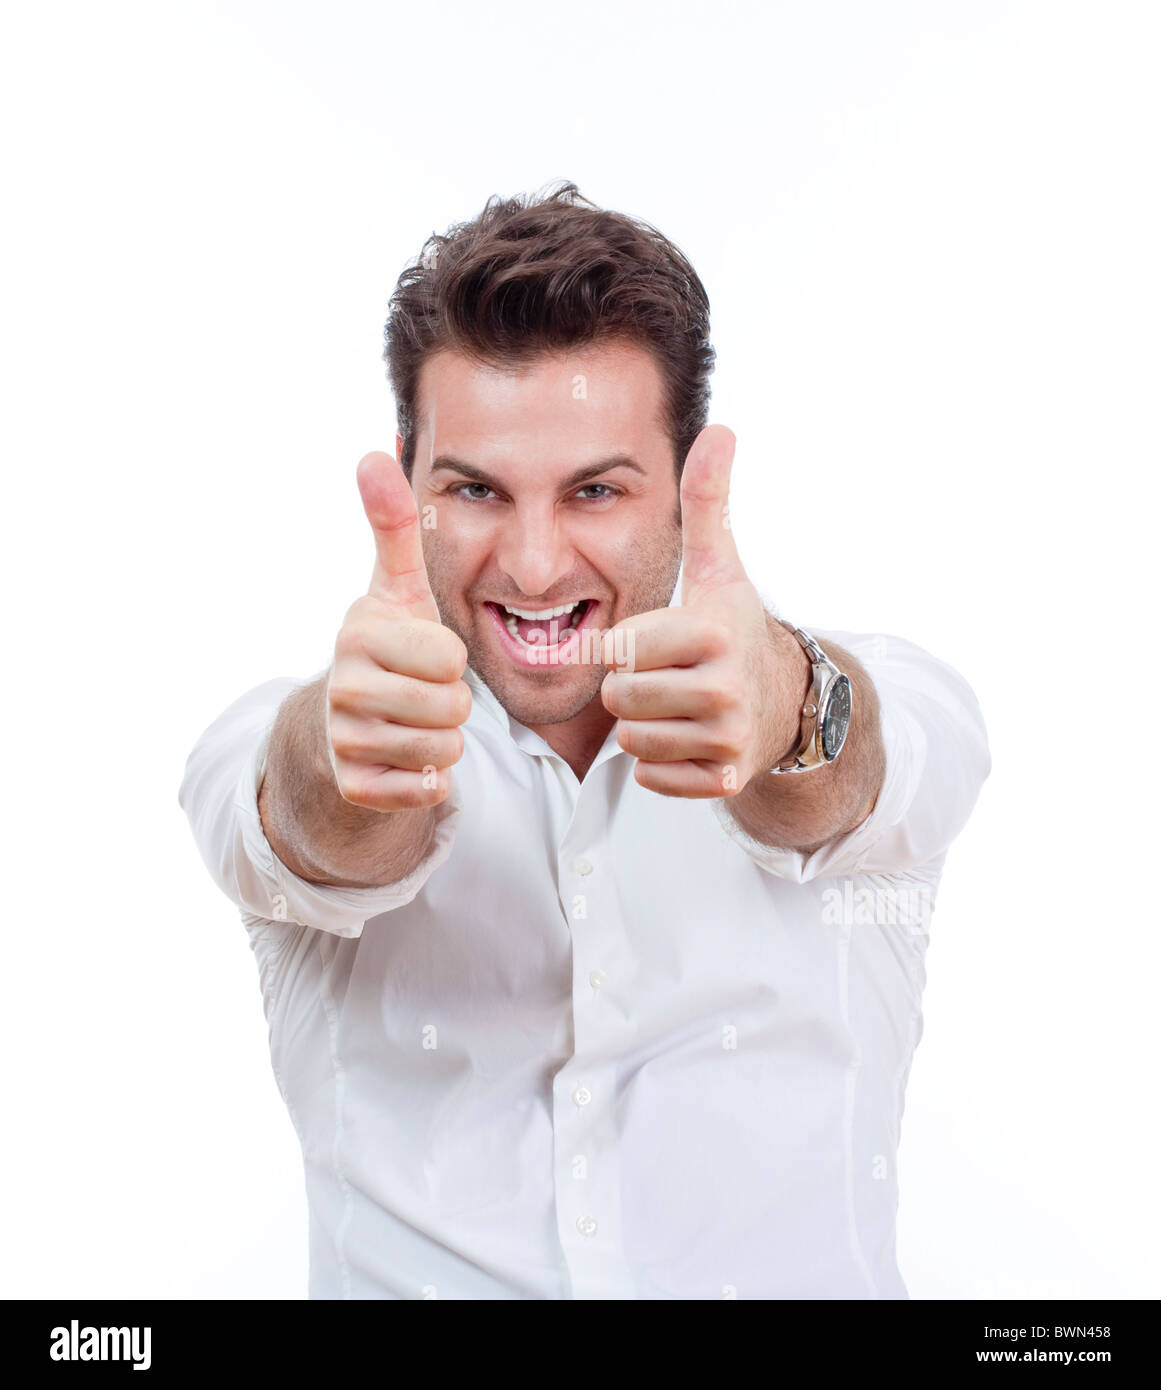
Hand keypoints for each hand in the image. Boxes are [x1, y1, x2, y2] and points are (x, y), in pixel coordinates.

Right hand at [326, 451, 470, 810]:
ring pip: (442, 749)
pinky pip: (423, 791)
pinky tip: (409, 760)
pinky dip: (429, 780)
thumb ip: (395, 523)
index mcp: (360, 631)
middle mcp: (343, 685)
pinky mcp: (353, 786)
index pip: (449, 656)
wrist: (347, 721)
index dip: (452, 658)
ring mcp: (344, 739)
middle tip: (426, 692)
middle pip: (450, 706)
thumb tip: (376, 449)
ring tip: (417, 721)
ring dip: (444, 740)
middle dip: (453, 703)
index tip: (426, 652)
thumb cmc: (390, 645)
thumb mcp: (398, 585)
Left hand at [600, 426, 801, 797]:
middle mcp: (723, 688)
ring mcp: (727, 738)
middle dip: (628, 687)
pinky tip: (684, 736)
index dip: (624, 644)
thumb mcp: (717, 564)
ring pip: (632, 741)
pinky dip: (660, 763)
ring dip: (642, 725)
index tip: (652, 639)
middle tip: (660, 674)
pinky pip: (653, 778)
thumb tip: (720, 429)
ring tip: (673, 704)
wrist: (785, 697)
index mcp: (710, 632)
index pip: (618, 649)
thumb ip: (706, 500)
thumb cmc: (730, 625)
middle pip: (619, 699)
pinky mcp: (725, 779)